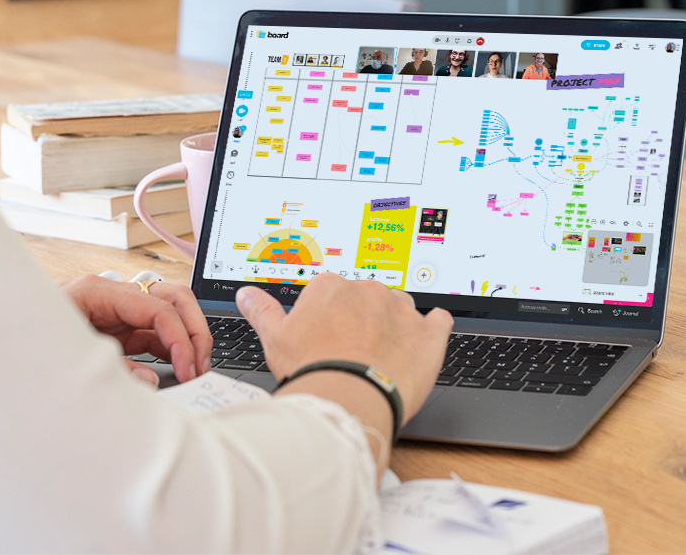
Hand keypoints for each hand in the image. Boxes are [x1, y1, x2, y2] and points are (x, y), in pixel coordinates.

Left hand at [63, 274, 211, 384]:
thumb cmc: (27, 346)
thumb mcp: (69, 358)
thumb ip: (115, 370)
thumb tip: (152, 381)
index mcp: (100, 291)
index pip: (157, 306)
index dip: (179, 338)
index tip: (189, 368)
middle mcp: (114, 296)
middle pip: (174, 297)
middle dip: (194, 330)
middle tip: (202, 364)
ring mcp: (119, 311)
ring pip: (172, 312)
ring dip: (188, 337)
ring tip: (197, 367)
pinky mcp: (120, 329)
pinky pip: (156, 333)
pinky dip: (173, 349)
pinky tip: (180, 370)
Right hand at [236, 274, 452, 423]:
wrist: (349, 398)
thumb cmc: (311, 370)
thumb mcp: (275, 339)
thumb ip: (263, 311)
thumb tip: (247, 295)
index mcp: (331, 287)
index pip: (332, 295)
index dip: (330, 319)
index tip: (328, 337)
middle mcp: (369, 290)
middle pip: (367, 300)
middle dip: (363, 320)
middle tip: (353, 351)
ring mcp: (402, 310)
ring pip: (400, 309)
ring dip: (395, 326)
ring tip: (384, 356)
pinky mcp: (429, 333)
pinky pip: (438, 321)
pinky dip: (433, 328)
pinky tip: (424, 341)